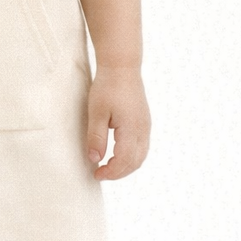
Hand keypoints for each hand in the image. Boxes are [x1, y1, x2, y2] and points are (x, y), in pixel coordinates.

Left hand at [85, 64, 149, 180]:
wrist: (122, 66)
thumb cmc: (107, 87)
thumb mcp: (96, 113)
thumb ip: (96, 138)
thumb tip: (94, 160)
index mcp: (131, 129)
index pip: (124, 160)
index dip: (111, 172)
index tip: (96, 174)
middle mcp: (142, 130)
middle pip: (135, 162)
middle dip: (119, 172)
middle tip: (101, 174)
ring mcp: (146, 125)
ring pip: (141, 156)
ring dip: (126, 166)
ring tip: (108, 167)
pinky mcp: (144, 121)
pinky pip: (142, 146)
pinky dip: (131, 156)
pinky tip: (118, 154)